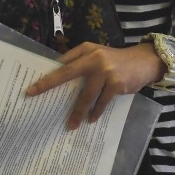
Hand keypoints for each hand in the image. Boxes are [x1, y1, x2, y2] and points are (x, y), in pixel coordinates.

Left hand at [25, 42, 162, 129]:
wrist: (143, 61)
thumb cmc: (115, 60)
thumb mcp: (96, 53)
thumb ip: (79, 60)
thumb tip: (57, 73)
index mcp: (86, 50)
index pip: (62, 63)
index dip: (47, 75)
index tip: (31, 87)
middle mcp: (94, 58)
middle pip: (67, 74)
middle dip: (48, 85)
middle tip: (34, 96)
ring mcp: (105, 71)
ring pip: (86, 95)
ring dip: (78, 112)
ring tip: (71, 124)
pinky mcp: (116, 84)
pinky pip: (102, 102)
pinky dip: (96, 112)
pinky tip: (91, 119)